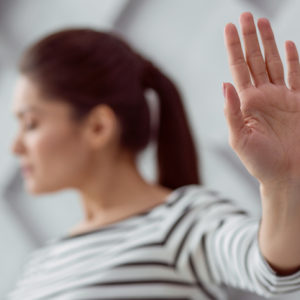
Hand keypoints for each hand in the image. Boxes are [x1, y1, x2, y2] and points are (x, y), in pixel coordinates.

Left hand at [224, 12, 299, 186]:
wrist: (286, 175)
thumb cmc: (260, 162)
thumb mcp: (239, 139)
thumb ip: (232, 112)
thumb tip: (224, 84)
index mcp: (246, 103)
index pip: (237, 68)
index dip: (233, 48)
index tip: (229, 28)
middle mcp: (262, 96)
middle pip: (254, 60)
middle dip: (249, 38)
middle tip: (245, 15)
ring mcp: (281, 97)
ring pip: (273, 62)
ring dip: (268, 42)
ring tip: (262, 22)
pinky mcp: (298, 102)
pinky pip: (296, 75)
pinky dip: (293, 60)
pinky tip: (287, 45)